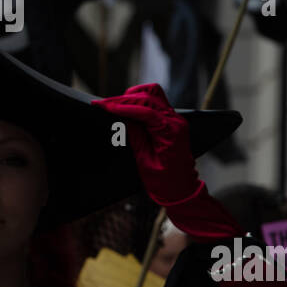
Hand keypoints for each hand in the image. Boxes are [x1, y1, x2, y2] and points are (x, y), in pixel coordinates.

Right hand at [94, 84, 239, 239]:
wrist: (183, 191)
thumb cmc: (166, 182)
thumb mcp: (145, 162)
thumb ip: (135, 137)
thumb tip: (122, 118)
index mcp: (171, 133)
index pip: (145, 111)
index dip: (123, 107)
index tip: (104, 106)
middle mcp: (176, 122)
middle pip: (148, 98)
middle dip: (124, 99)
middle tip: (103, 104)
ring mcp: (175, 119)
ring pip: (153, 95)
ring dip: (133, 97)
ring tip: (115, 105)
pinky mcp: (171, 121)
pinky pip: (155, 102)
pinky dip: (140, 102)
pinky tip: (127, 108)